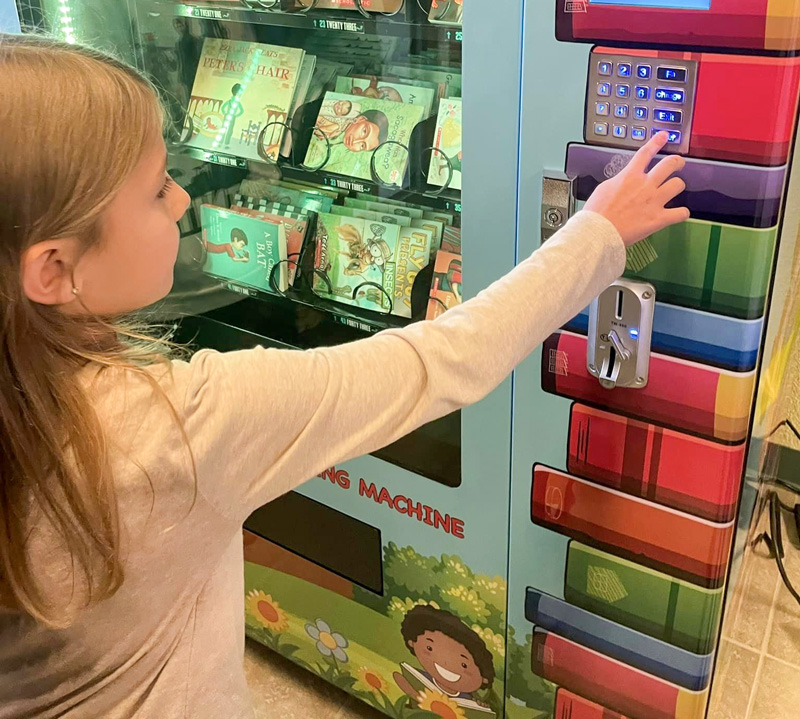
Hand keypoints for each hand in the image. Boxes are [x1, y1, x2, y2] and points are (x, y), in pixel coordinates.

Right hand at [583, 132, 689, 246]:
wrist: (597, 232)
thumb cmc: (596, 213)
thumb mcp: (604, 188)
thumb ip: (619, 181)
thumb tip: (624, 180)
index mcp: (629, 176)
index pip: (646, 153)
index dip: (656, 142)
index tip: (663, 136)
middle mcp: (645, 185)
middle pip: (669, 164)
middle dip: (677, 162)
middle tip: (678, 163)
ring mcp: (653, 201)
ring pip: (678, 184)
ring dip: (677, 186)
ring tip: (674, 189)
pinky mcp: (658, 219)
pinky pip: (681, 213)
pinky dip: (681, 213)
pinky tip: (678, 213)